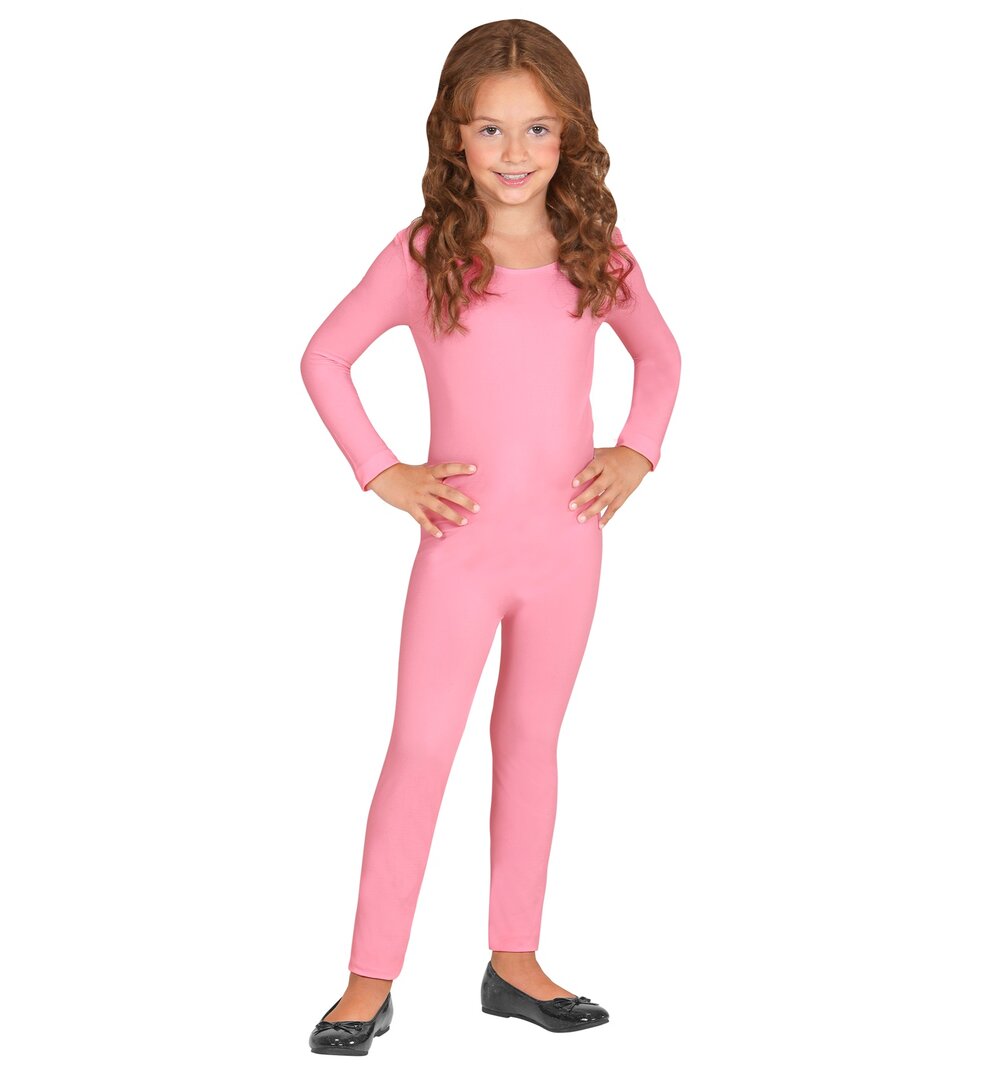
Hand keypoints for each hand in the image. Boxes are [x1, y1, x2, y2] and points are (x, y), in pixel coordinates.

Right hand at [366, 461, 480, 538]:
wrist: (383, 475)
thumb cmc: (405, 473)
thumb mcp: (422, 470)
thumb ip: (435, 475)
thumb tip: (452, 478)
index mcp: (429, 472)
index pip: (447, 468)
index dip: (460, 468)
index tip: (474, 470)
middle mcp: (426, 483)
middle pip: (448, 492)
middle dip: (463, 500)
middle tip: (477, 508)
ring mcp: (418, 495)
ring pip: (438, 506)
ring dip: (452, 515)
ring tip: (464, 522)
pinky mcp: (409, 505)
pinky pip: (422, 518)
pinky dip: (431, 527)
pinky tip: (440, 535)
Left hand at [569, 446, 650, 527]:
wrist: (637, 457)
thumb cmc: (613, 456)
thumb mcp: (602, 452)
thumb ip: (587, 458)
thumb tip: (567, 463)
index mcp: (604, 462)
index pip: (593, 469)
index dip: (583, 476)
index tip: (573, 484)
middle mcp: (612, 474)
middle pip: (597, 488)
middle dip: (584, 498)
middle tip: (571, 507)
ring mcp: (619, 485)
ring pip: (605, 500)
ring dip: (593, 511)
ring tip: (581, 519)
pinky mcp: (624, 494)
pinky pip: (615, 507)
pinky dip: (607, 517)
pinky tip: (599, 525)